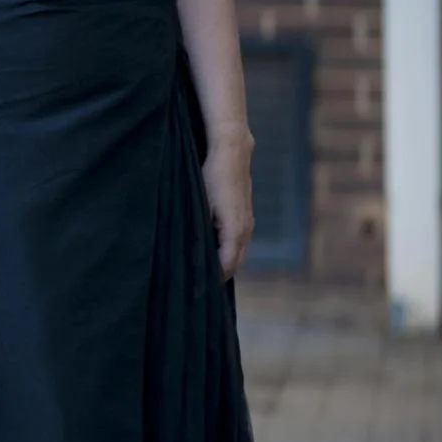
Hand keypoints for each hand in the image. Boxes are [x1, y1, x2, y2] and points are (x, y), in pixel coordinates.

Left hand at [204, 138, 253, 279]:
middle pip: (234, 264)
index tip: (197, 289)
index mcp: (235, 230)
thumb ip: (199, 229)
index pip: (226, 265)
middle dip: (219, 276)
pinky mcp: (245, 216)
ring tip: (204, 275)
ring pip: (237, 253)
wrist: (231, 152)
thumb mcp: (200, 203)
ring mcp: (248, 223)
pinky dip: (227, 252)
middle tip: (198, 288)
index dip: (212, 279)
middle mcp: (246, 229)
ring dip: (224, 264)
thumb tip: (194, 253)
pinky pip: (237, 242)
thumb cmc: (211, 176)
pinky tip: (212, 254)